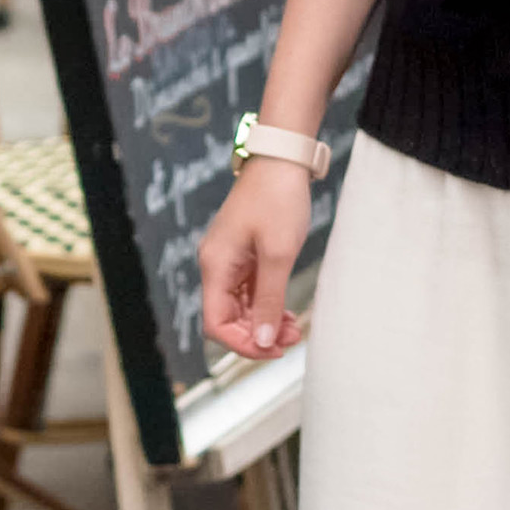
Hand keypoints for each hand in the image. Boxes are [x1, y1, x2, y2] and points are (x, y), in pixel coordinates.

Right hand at [199, 156, 315, 360]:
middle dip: (257, 335)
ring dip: (263, 323)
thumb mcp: (278, 254)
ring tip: (293, 328)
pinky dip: (265, 305)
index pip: (216, 324)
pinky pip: (248, 292)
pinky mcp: (242, 254)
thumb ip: (268, 300)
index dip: (242, 344)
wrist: (281, 160)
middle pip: (226, 319)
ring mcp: (228, 260)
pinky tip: (286, 312)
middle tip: (292, 338)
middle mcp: (216, 265)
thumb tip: (261, 342)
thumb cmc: (278, 200)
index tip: (273, 349)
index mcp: (216, 266)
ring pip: (239, 308)